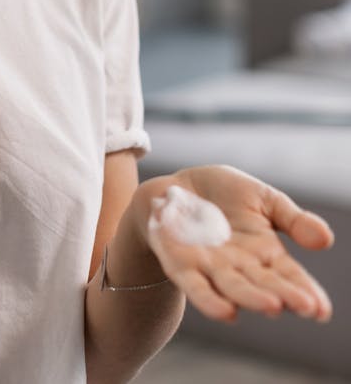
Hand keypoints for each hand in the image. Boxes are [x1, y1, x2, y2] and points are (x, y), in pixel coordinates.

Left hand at [135, 165, 333, 323]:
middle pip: (265, 285)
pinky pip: (195, 285)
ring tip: (272, 306)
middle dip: (285, 296)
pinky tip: (226, 312)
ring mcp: (211, 268)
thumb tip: (327, 239)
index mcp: (265, 252)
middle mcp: (241, 267)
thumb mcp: (264, 198)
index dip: (304, 291)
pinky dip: (209, 299)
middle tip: (306, 306)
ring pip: (233, 287)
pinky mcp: (182, 264)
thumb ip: (293, 219)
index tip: (321, 309)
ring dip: (251, 298)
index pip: (288, 276)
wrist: (175, 188)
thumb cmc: (223, 195)